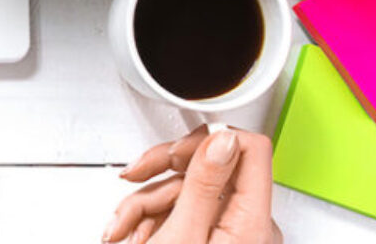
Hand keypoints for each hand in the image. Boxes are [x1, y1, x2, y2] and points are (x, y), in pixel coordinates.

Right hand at [104, 124, 282, 243]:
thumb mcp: (182, 236)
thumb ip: (204, 184)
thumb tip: (223, 141)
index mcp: (253, 223)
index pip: (251, 150)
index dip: (210, 142)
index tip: (176, 152)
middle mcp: (249, 226)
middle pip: (211, 168)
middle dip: (162, 174)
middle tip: (135, 175)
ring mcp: (230, 234)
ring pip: (187, 189)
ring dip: (145, 203)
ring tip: (122, 228)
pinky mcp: (211, 239)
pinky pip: (182, 210)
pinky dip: (150, 219)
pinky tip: (131, 234)